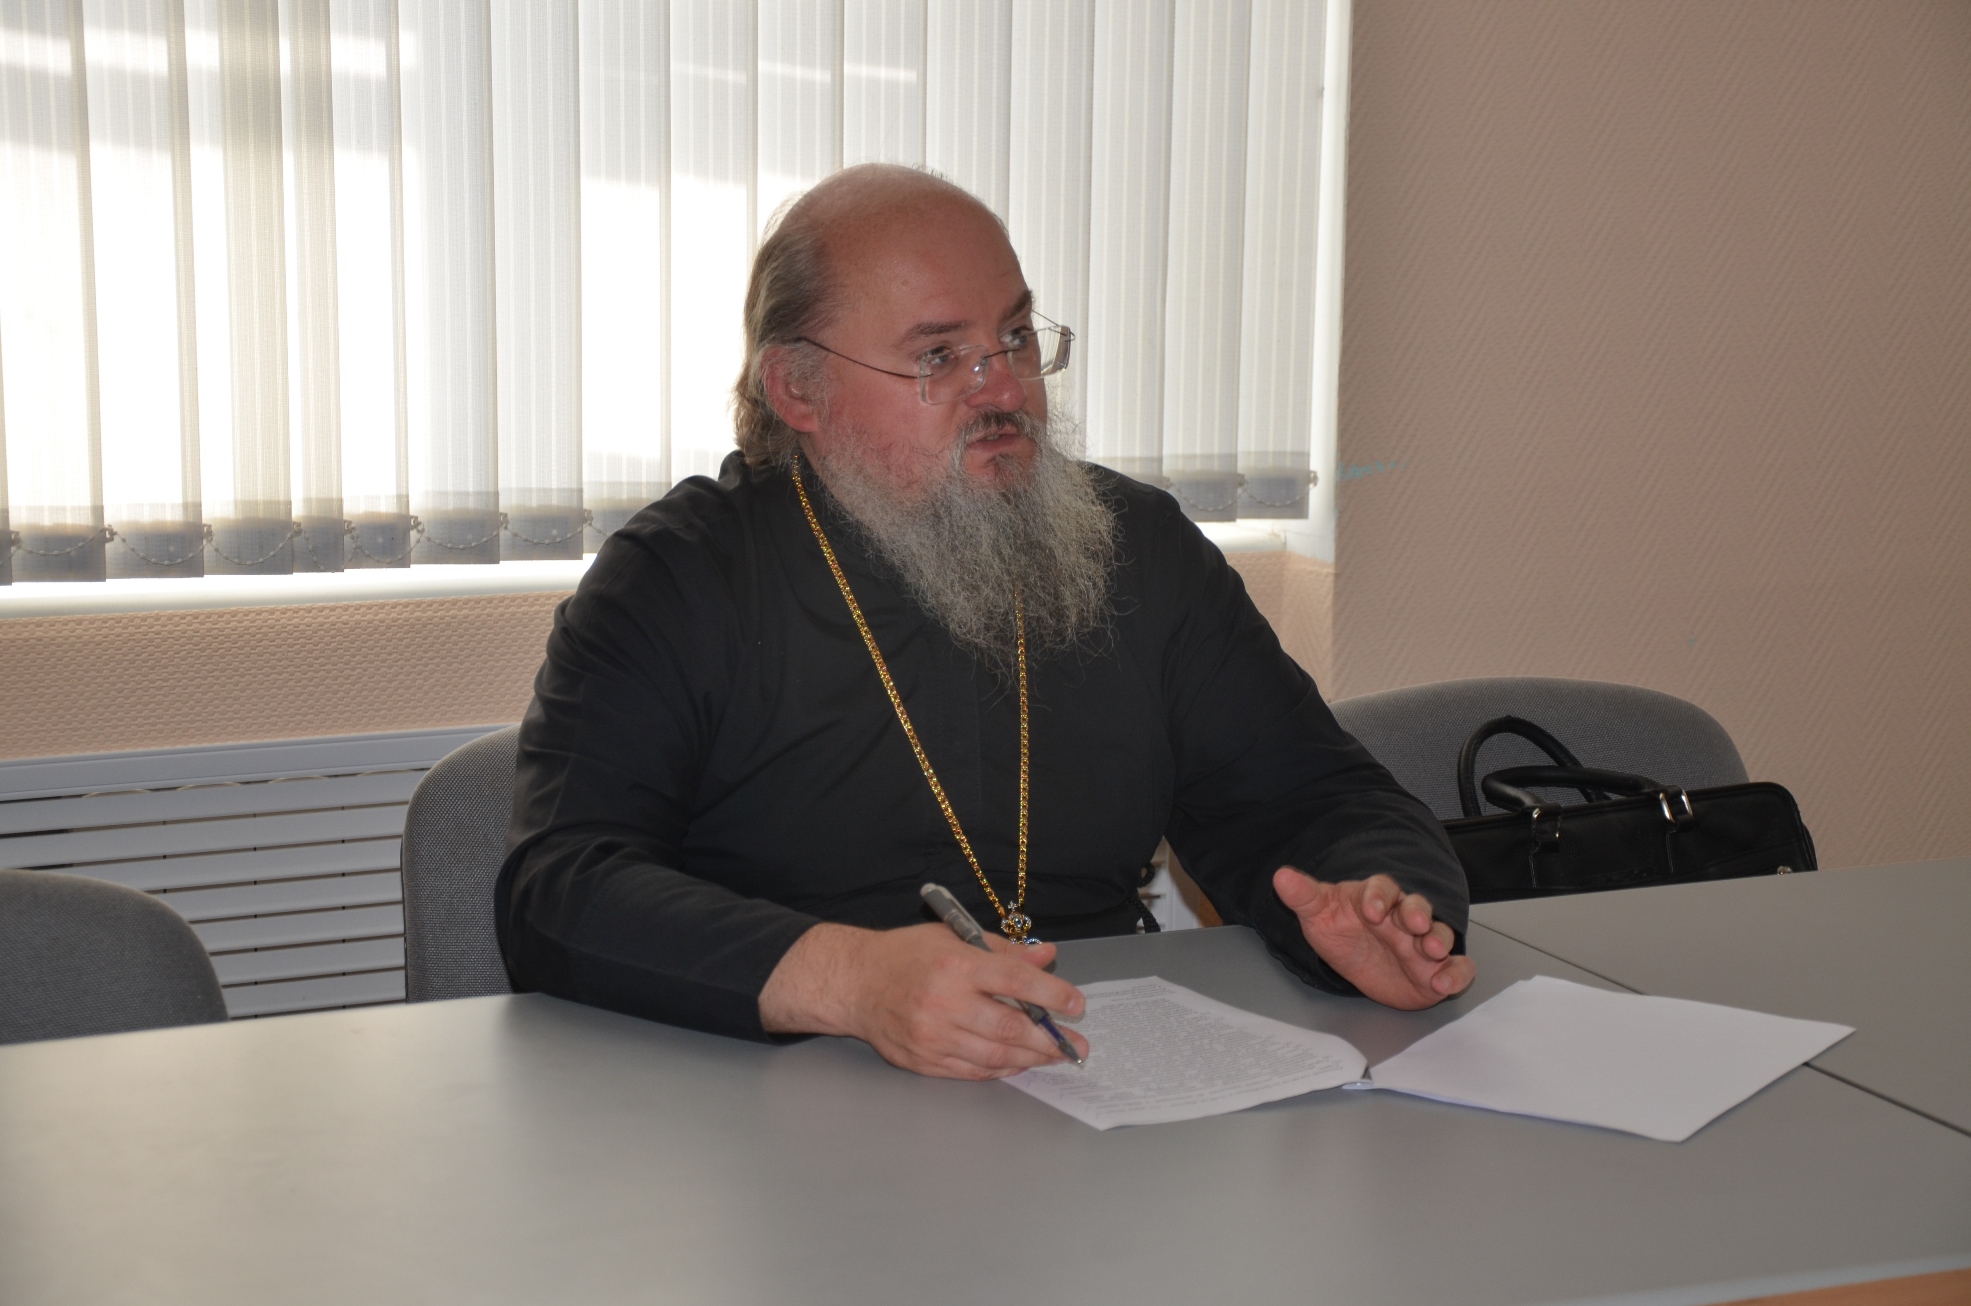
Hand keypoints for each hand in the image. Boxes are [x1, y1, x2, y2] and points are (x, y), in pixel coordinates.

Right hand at [758, 922, 1088, 1078]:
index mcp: (955, 963)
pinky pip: (973, 1071)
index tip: (1076, 1004)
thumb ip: (1004, 950)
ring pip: (995, 1056)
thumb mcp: (954, 936)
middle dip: (1050, 1039)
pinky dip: (1001, 1070)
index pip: (1016, 980)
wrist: (854, 984)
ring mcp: (932, 1036)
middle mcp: (944, 1001)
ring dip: (1031, 1059)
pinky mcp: (923, 1060)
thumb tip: (1047, 956)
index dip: (1052, 994)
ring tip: (1054, 1055)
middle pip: (1010, 1027)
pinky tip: (1019, 1063)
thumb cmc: (905, 955)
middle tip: (1076, 1043)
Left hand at [1272, 868, 1475, 1009]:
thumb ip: (1304, 897)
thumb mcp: (1319, 917)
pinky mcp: (1437, 970)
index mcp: (1376, 899)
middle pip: (1417, 907)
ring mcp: (1423, 943)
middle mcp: (1404, 918)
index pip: (1382, 888)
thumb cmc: (1343, 934)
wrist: (1359, 969)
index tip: (1371, 910)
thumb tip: (1281, 876)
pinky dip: (1456, 974)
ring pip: (1440, 934)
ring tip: (1433, 951)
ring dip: (1440, 940)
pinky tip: (1444, 983)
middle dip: (1417, 914)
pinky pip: (1458, 968)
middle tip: (1414, 925)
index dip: (1379, 896)